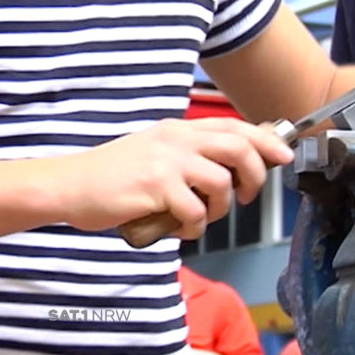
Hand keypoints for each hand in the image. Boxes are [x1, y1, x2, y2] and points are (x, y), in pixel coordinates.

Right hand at [56, 117, 293, 239]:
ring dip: (222, 206)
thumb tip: (234, 166)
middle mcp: (177, 140)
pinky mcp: (155, 187)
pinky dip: (196, 226)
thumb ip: (192, 153)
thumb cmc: (116, 174)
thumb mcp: (157, 150)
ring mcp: (166, 162)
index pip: (236, 126)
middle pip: (238, 148)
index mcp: (180, 129)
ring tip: (205, 216)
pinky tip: (183, 227)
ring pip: (221, 181)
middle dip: (254, 175)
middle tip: (247, 196)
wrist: (70, 184)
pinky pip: (195, 210)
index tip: (284, 156)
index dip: (266, 141)